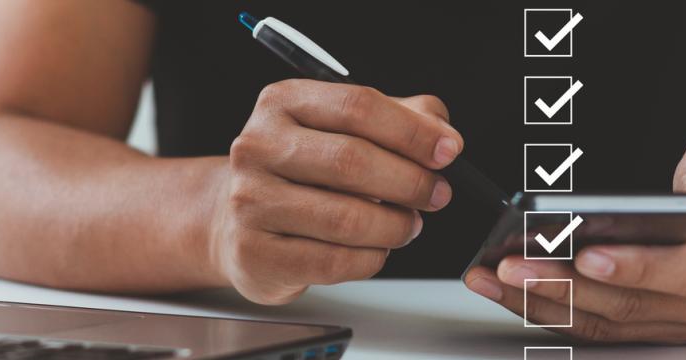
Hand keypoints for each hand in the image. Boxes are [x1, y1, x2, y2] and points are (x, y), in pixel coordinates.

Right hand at [211, 79, 462, 304]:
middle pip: (352, 161)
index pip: (357, 105)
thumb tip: (443, 135)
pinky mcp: (254, 253)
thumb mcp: (345, 128)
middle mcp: (257, 147)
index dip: (412, 131)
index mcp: (282, 103)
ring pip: (346, 219)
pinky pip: (333, 262)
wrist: (236, 220)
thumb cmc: (302, 172)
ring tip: (408, 225)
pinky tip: (374, 249)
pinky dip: (370, 259)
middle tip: (436, 195)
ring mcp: (249, 202)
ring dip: (394, 226)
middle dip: (409, 182)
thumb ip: (400, 119)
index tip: (449, 152)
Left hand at [465, 123, 685, 342]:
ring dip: (542, 302)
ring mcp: (678, 320)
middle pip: (629, 304)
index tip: (587, 254)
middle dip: (563, 286)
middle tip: (512, 265)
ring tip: (492, 276)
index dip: (636, 267)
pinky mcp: (650, 324)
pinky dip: (549, 309)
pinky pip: (595, 324)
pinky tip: (508, 289)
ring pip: (604, 320)